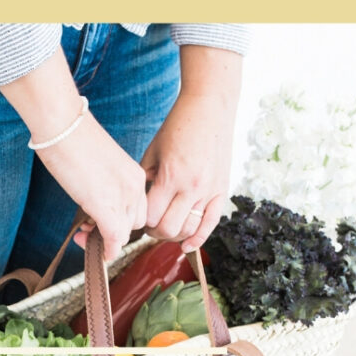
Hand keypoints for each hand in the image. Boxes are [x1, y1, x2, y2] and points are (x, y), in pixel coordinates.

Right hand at [39, 112, 147, 261]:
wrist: (64, 125)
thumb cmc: (73, 137)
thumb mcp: (98, 163)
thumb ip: (103, 182)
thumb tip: (91, 195)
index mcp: (135, 173)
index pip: (137, 207)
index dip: (120, 218)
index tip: (98, 220)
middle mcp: (135, 186)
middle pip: (134, 222)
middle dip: (114, 230)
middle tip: (88, 229)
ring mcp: (123, 198)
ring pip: (125, 233)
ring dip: (105, 240)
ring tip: (83, 234)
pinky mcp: (107, 208)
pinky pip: (114, 239)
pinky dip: (106, 250)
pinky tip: (96, 253)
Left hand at [141, 89, 236, 251]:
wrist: (209, 109)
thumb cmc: (177, 127)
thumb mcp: (152, 151)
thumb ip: (144, 179)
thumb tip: (134, 204)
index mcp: (171, 176)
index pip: (150, 216)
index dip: (139, 219)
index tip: (136, 215)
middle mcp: (192, 187)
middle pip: (168, 228)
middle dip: (153, 231)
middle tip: (148, 223)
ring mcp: (209, 191)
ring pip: (188, 230)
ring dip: (173, 234)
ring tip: (164, 225)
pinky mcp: (222, 191)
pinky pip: (211, 224)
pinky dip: (198, 239)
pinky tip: (186, 246)